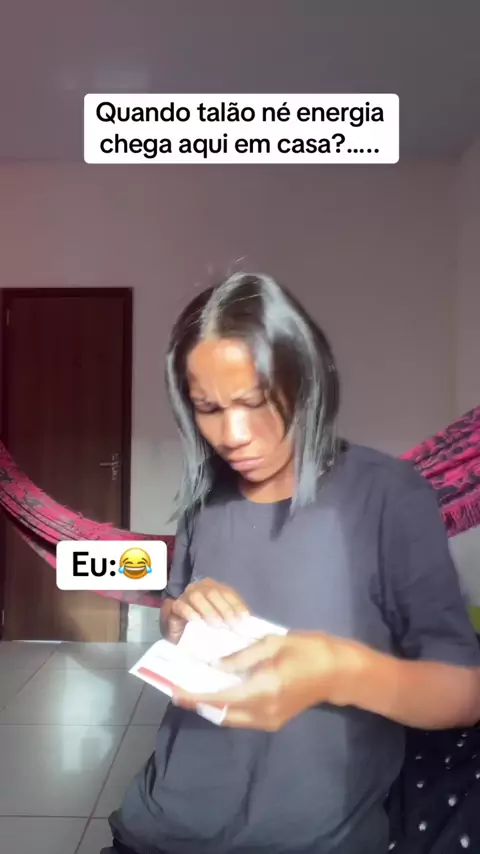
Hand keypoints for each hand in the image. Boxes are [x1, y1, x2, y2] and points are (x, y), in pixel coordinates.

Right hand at [161, 579, 249, 643]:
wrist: (183, 639)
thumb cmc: (207, 630)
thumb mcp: (225, 623)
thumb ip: (235, 619)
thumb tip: (250, 624)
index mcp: (215, 589)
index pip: (228, 593)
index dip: (237, 604)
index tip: (245, 619)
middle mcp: (200, 588)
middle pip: (213, 593)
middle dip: (224, 609)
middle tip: (231, 625)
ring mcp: (185, 596)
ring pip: (196, 596)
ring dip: (208, 610)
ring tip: (216, 625)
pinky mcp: (173, 607)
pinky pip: (180, 605)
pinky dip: (190, 613)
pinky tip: (198, 622)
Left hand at [172, 632, 348, 729]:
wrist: (337, 671)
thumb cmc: (307, 650)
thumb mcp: (272, 643)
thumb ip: (242, 656)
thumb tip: (217, 665)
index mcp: (263, 689)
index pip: (221, 697)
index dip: (196, 695)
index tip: (176, 691)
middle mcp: (264, 711)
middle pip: (222, 714)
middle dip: (200, 703)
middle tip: (182, 689)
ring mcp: (270, 720)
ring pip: (232, 718)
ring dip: (213, 706)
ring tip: (198, 687)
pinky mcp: (275, 721)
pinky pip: (243, 718)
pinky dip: (228, 707)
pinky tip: (221, 690)